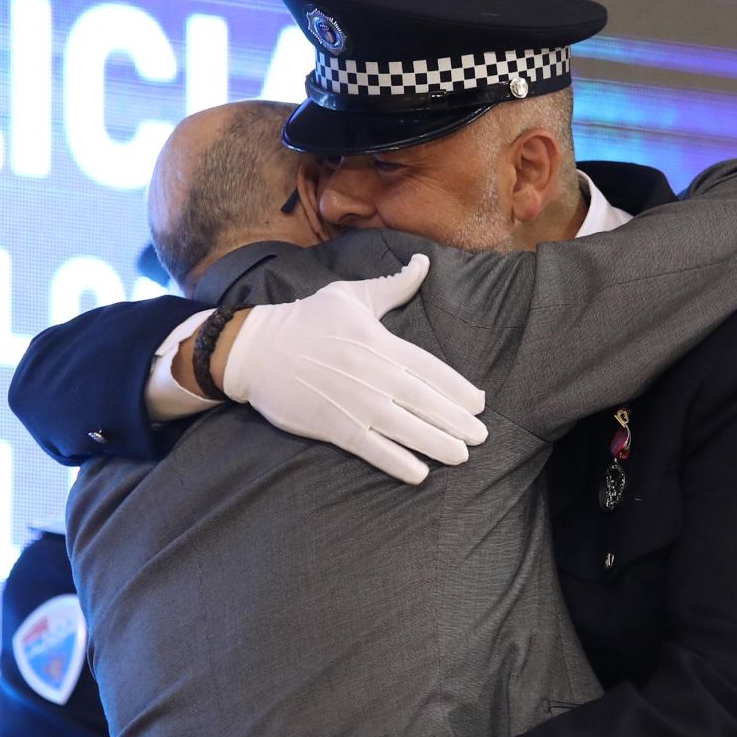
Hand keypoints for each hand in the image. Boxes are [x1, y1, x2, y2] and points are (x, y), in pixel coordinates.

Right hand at [221, 255, 489, 484]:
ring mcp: (355, 403)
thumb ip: (393, 285)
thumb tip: (424, 262)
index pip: (431, 369)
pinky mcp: (334, 425)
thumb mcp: (351, 295)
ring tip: (460, 456)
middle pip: (425, 402)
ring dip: (436, 443)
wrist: (256, 349)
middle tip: (480, 436)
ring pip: (406, 428)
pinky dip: (397, 462)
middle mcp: (374, 375)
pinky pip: (373, 449)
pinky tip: (419, 473)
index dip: (458, 389)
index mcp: (381, 344)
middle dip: (456, 421)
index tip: (480, 403)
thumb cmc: (306, 319)